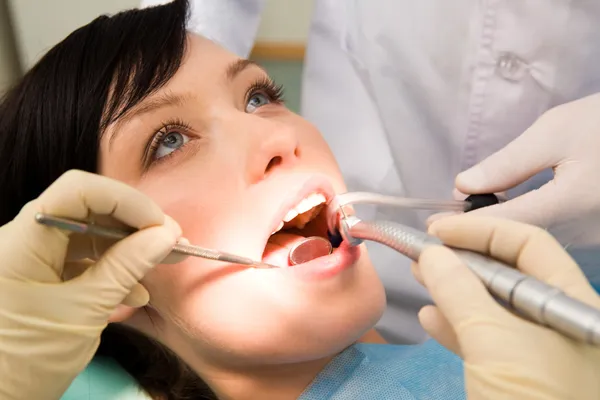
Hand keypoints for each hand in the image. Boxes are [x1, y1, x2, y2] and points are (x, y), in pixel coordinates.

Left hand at [0, 170, 181, 399]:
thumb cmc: (25, 360)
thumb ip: (126, 267)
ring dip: (129, 249)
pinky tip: (134, 292)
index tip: (159, 225)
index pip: (78, 191)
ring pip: (89, 236)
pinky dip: (111, 271)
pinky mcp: (40, 278)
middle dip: (135, 225)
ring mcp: (32, 260)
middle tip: (173, 243)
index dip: (124, 200)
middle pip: (88, 211)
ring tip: (162, 265)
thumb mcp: (84, 312)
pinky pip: (81, 261)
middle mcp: (24, 241)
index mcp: (23, 242)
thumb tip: (165, 236)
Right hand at [412, 215, 599, 399]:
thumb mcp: (492, 341)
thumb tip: (432, 252)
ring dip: (453, 289)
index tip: (437, 231)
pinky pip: (485, 339)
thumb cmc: (530, 398)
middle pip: (508, 274)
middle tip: (422, 250)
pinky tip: (431, 317)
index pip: (529, 245)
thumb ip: (460, 290)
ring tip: (419, 275)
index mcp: (571, 304)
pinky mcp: (516, 376)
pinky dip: (456, 325)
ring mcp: (538, 351)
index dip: (481, 231)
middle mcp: (558, 322)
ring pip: (492, 307)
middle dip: (463, 259)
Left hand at [452, 93, 599, 245]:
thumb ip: (508, 163)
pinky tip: (498, 221)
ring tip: (460, 227)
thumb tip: (463, 186)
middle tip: (439, 232)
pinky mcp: (594, 236)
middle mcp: (583, 232)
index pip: (503, 225)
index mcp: (572, 204)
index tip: (431, 232)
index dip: (463, 230)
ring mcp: (591, 239)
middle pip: (515, 244)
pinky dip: (518, 233)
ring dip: (494, 237)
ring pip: (530, 247)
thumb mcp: (555, 131)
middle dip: (475, 238)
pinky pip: (548, 241)